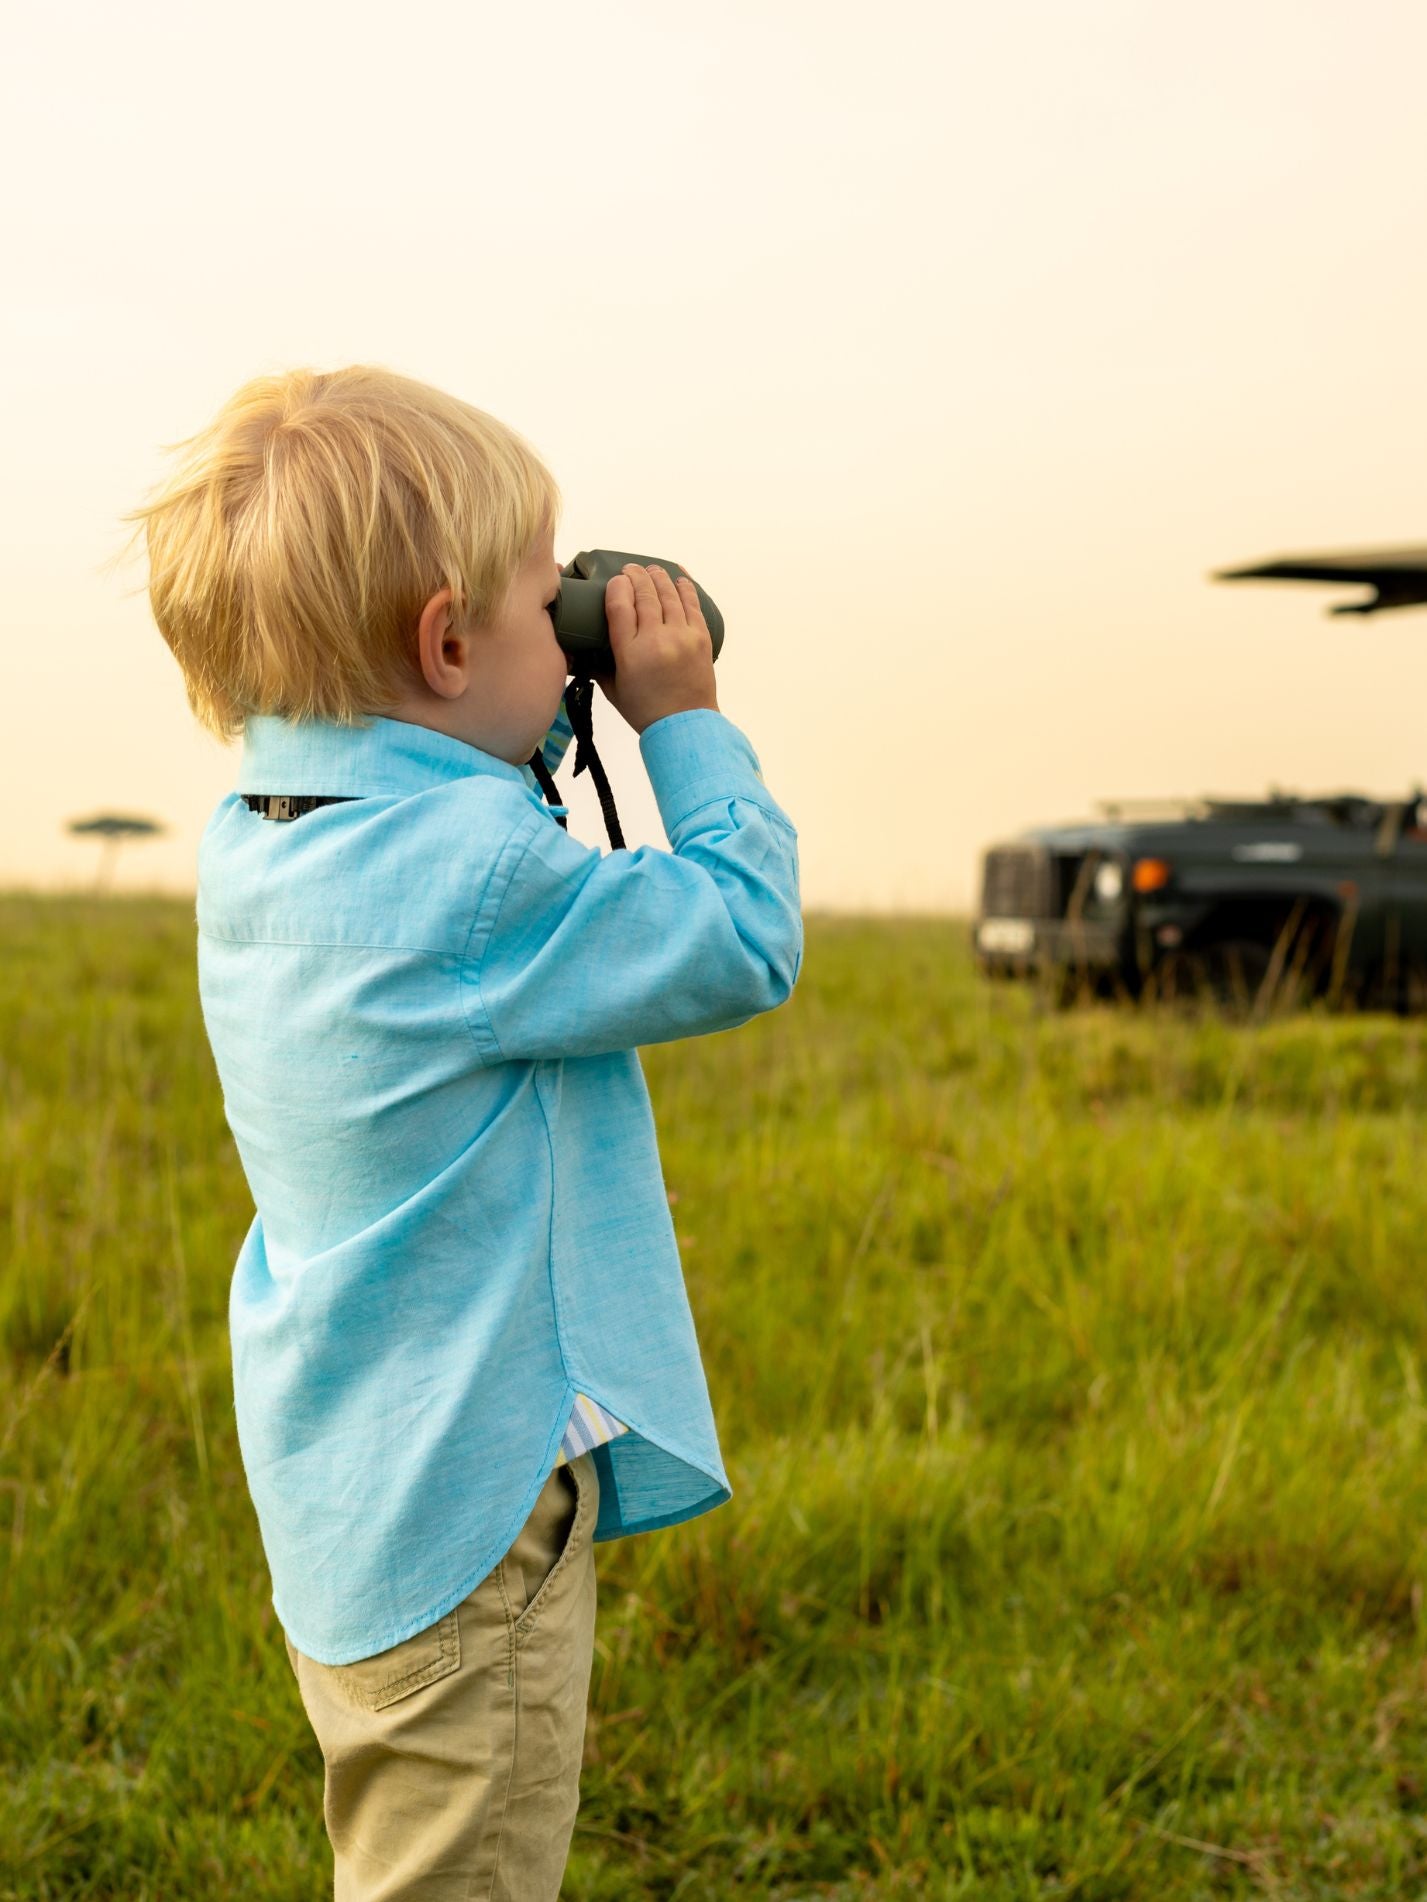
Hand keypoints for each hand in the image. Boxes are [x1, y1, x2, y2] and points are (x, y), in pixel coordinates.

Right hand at [596, 563, 719, 735]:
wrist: (684, 726)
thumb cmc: (645, 711)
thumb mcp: (612, 690)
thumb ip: (597, 665)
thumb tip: (581, 649)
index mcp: (630, 653)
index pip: (620, 605)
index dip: (617, 586)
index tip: (615, 581)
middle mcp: (656, 640)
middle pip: (645, 594)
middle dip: (636, 576)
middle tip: (631, 570)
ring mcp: (681, 637)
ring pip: (669, 594)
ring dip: (659, 577)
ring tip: (652, 570)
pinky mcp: (701, 638)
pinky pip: (694, 604)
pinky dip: (685, 588)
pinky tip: (679, 578)